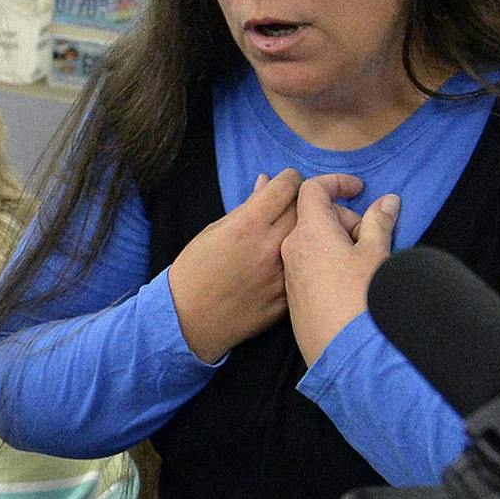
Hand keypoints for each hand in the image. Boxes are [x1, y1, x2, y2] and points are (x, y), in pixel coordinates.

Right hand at [169, 168, 308, 362]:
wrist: (187, 321)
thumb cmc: (194, 273)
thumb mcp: (213, 231)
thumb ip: (246, 207)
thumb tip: (266, 183)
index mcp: (247, 226)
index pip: (286, 187)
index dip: (290, 177)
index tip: (290, 179)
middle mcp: (269, 248)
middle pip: (305, 209)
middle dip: (305, 199)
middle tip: (303, 199)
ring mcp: (281, 276)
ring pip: (312, 240)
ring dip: (310, 230)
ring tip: (305, 227)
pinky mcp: (286, 300)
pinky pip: (306, 271)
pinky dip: (305, 261)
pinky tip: (300, 260)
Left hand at [281, 178, 398, 365]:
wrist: (345, 353)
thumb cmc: (361, 300)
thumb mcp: (376, 254)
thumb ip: (379, 222)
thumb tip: (388, 202)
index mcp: (309, 231)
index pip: (313, 189)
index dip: (337, 183)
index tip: (359, 189)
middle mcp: (291, 249)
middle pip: (313, 215)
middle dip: (344, 218)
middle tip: (370, 236)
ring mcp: (288, 272)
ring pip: (311, 241)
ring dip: (336, 240)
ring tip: (362, 261)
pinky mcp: (291, 294)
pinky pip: (307, 263)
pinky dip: (326, 259)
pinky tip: (348, 279)